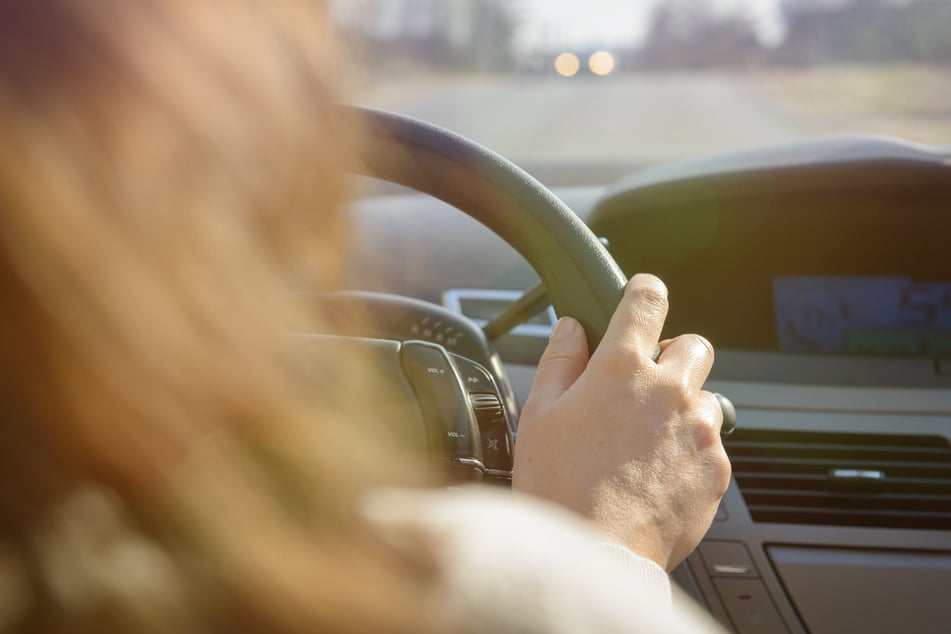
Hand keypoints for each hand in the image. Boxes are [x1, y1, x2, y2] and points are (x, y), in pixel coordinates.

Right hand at [512, 274, 730, 570]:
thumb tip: (573, 327)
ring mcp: (699, 430)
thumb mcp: (540, 414)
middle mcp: (669, 391)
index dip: (644, 293)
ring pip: (707, 397)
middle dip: (673, 357)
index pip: (648, 299)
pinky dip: (691, 452)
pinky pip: (713, 445)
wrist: (596, 554)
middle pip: (693, 345)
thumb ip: (560, 360)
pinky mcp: (717, 469)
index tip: (641, 299)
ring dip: (684, 408)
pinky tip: (657, 475)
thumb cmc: (560, 487)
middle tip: (644, 387)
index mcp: (621, 368)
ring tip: (648, 442)